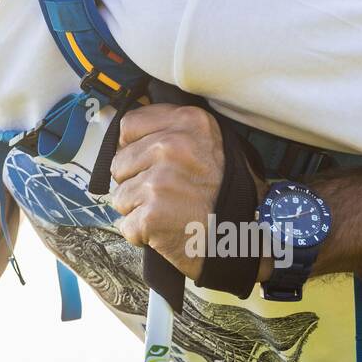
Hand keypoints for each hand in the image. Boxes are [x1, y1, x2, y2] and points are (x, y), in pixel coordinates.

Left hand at [108, 103, 267, 282]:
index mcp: (188, 122)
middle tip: (165, 193)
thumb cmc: (228, 194)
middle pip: (119, 162)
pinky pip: (126, 225)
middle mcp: (171, 146)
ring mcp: (159, 181)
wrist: (242, 239)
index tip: (144, 160)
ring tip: (169, 212)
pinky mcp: (151, 214)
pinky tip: (165, 230)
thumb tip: (125, 131)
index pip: (129, 125)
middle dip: (135, 181)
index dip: (132, 146)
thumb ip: (173, 131)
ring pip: (120, 196)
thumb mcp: (212, 143)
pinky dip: (141, 233)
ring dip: (138, 209)